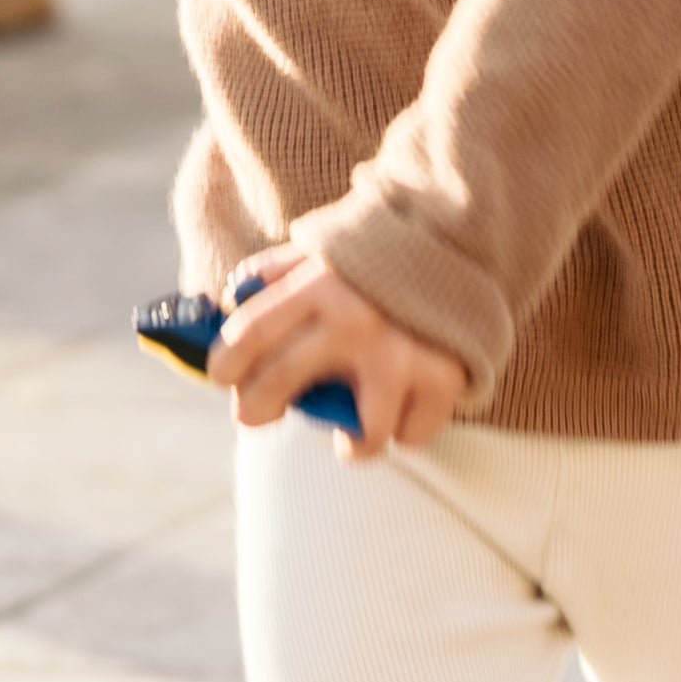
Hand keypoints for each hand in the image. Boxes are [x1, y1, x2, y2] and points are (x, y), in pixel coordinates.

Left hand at [206, 246, 468, 460]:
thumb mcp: (321, 250)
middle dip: (255, 410)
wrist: (458, 239)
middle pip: (281, 384)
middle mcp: (355, 322)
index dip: (225, 363)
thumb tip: (226, 298)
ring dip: (352, 442)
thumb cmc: (374, 257)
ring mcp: (401, 355)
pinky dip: (404, 429)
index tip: (222, 378)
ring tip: (348, 433)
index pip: (250, 332)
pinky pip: (411, 436)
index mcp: (318, 284)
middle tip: (255, 416)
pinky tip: (400, 408)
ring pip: (363, 435)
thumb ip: (274, 274)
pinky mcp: (443, 377)